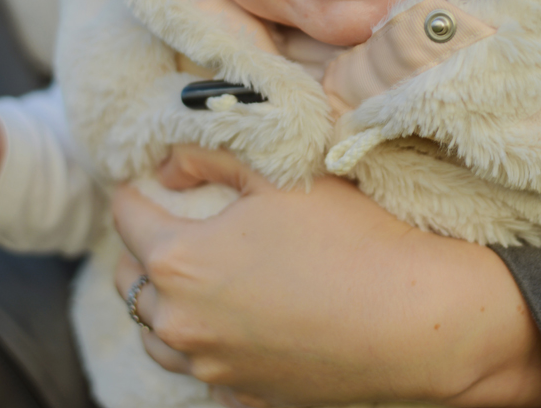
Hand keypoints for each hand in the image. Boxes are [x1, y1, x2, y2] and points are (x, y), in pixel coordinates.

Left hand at [112, 145, 540, 407]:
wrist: (414, 320)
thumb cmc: (351, 238)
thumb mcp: (279, 176)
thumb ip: (211, 157)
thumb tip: (167, 165)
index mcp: (180, 260)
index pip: (126, 217)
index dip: (133, 192)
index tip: (145, 181)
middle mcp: (181, 322)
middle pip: (131, 283)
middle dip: (141, 251)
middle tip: (165, 227)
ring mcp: (212, 367)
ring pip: (157, 336)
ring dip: (163, 305)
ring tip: (188, 281)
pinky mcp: (245, 396)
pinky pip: (203, 371)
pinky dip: (204, 347)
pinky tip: (231, 326)